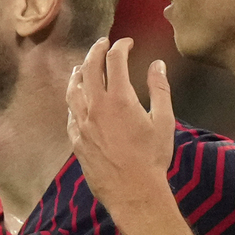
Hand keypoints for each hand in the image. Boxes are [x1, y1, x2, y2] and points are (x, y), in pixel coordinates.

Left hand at [66, 37, 175, 220]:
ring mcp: (82, 124)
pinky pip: (70, 113)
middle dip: (96, 51)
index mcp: (120, 99)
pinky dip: (73, 100)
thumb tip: (157, 65)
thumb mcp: (164, 121)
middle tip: (102, 44)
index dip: (121, 46)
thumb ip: (159, 89)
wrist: (132, 191)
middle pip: (90, 68)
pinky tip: (77, 99)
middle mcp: (96, 107)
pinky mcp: (76, 140)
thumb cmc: (152, 157)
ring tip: (82, 66)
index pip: (115, 60)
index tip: (127, 43)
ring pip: (74, 90)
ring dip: (79, 73)